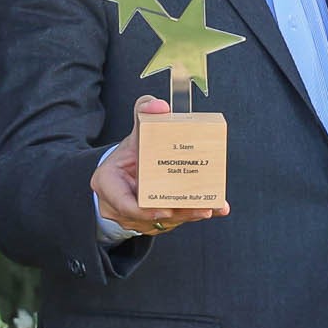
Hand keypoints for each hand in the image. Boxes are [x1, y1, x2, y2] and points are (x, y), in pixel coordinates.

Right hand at [90, 95, 232, 237]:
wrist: (125, 173)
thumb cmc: (129, 155)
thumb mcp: (133, 135)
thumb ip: (143, 116)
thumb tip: (160, 106)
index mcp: (109, 186)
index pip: (123, 203)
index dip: (144, 210)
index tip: (165, 210)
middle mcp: (122, 207)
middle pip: (152, 215)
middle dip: (179, 213)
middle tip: (202, 208)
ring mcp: (138, 218)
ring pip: (166, 220)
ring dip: (191, 214)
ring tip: (213, 207)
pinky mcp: (153, 221)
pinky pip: (175, 219)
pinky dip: (195, 213)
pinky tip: (218, 208)